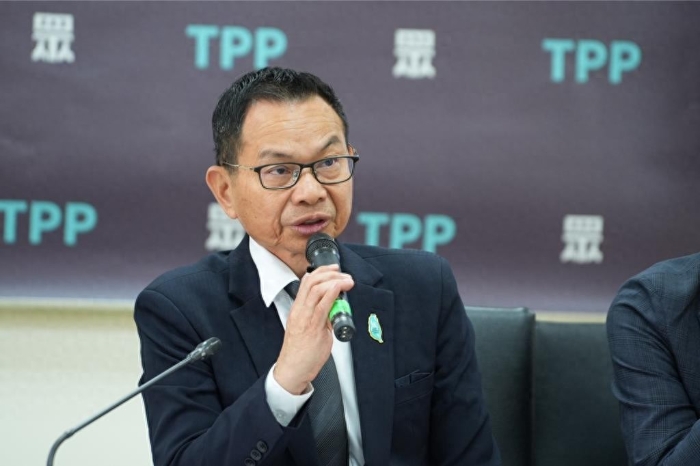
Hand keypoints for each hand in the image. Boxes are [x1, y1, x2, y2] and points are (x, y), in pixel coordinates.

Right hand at [273, 264, 353, 394]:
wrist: (292, 370)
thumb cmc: (300, 352)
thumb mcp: (308, 328)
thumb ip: (321, 316)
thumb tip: (335, 308)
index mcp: (298, 309)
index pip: (306, 282)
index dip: (321, 271)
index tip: (334, 269)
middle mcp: (299, 311)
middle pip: (311, 282)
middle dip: (330, 273)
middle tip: (343, 274)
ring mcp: (305, 319)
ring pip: (316, 290)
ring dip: (334, 281)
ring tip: (347, 281)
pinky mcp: (313, 329)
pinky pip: (322, 307)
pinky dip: (331, 294)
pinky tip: (339, 288)